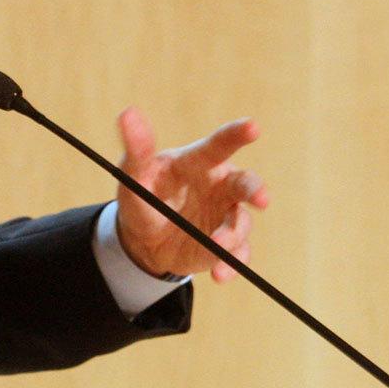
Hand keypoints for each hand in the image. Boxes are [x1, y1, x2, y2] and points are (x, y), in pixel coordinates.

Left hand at [114, 107, 267, 281]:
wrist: (144, 239)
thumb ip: (136, 148)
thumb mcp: (133, 174)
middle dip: (256, 190)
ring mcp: (225, 215)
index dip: (237, 134)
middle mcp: (220, 186)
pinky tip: (219, 274)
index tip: (253, 127)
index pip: (220, 145)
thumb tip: (127, 113)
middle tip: (260, 199)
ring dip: (232, 235)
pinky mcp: (225, 245)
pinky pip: (236, 254)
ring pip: (241, 222)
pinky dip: (230, 264)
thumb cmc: (142, 194)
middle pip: (246, 183)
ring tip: (218, 246)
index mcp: (200, 163)